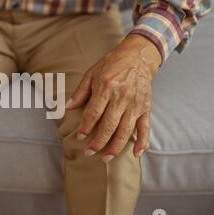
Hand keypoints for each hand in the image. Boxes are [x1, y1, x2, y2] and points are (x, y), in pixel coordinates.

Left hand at [65, 34, 161, 161]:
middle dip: (98, 142)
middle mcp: (122, 97)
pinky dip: (143, 142)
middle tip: (89, 153)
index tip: (80, 137)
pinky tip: (137, 154)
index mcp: (106, 87)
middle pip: (109, 125)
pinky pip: (145, 127)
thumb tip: (68, 107)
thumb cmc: (111, 64)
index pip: (94, 113)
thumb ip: (80, 92)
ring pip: (126, 130)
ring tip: (105, 158)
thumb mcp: (91, 73)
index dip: (86, 127)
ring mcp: (135, 104)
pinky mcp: (146, 108)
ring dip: (115, 147)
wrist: (138, 56)